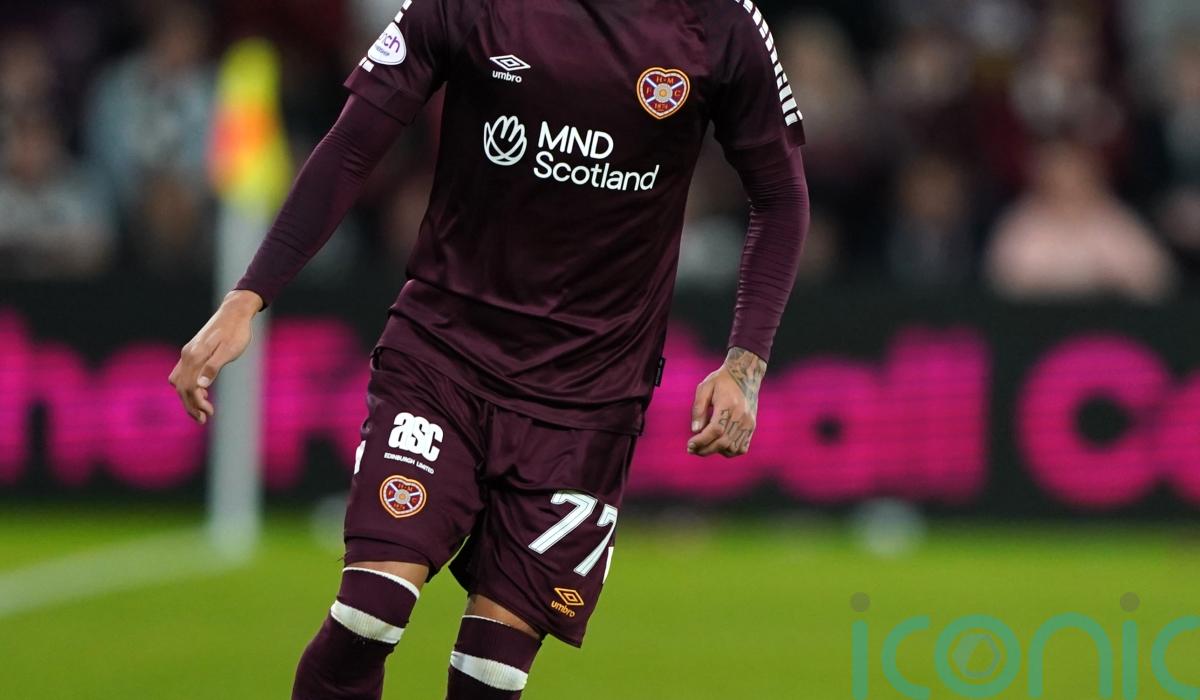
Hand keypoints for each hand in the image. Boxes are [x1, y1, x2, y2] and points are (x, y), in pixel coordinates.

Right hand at [168, 290, 262, 423]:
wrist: (235, 312)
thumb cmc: (236, 332)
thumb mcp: (229, 350)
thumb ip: (214, 367)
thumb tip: (201, 386)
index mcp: (195, 356)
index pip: (189, 386)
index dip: (197, 403)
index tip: (209, 413)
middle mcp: (187, 355)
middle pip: (181, 386)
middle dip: (190, 405)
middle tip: (203, 419)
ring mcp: (188, 353)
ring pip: (180, 381)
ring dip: (188, 397)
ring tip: (202, 411)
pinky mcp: (193, 351)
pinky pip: (184, 373)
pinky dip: (189, 386)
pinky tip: (202, 392)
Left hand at [688, 347, 765, 457]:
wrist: (745, 374)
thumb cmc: (721, 380)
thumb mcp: (705, 388)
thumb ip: (698, 409)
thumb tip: (695, 430)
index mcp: (728, 404)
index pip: (715, 430)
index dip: (701, 440)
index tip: (690, 445)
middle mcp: (741, 416)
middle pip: (723, 442)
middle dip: (705, 449)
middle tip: (692, 449)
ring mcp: (748, 423)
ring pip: (732, 448)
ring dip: (716, 451)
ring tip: (704, 446)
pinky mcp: (752, 427)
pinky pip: (742, 448)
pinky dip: (729, 451)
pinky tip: (719, 445)